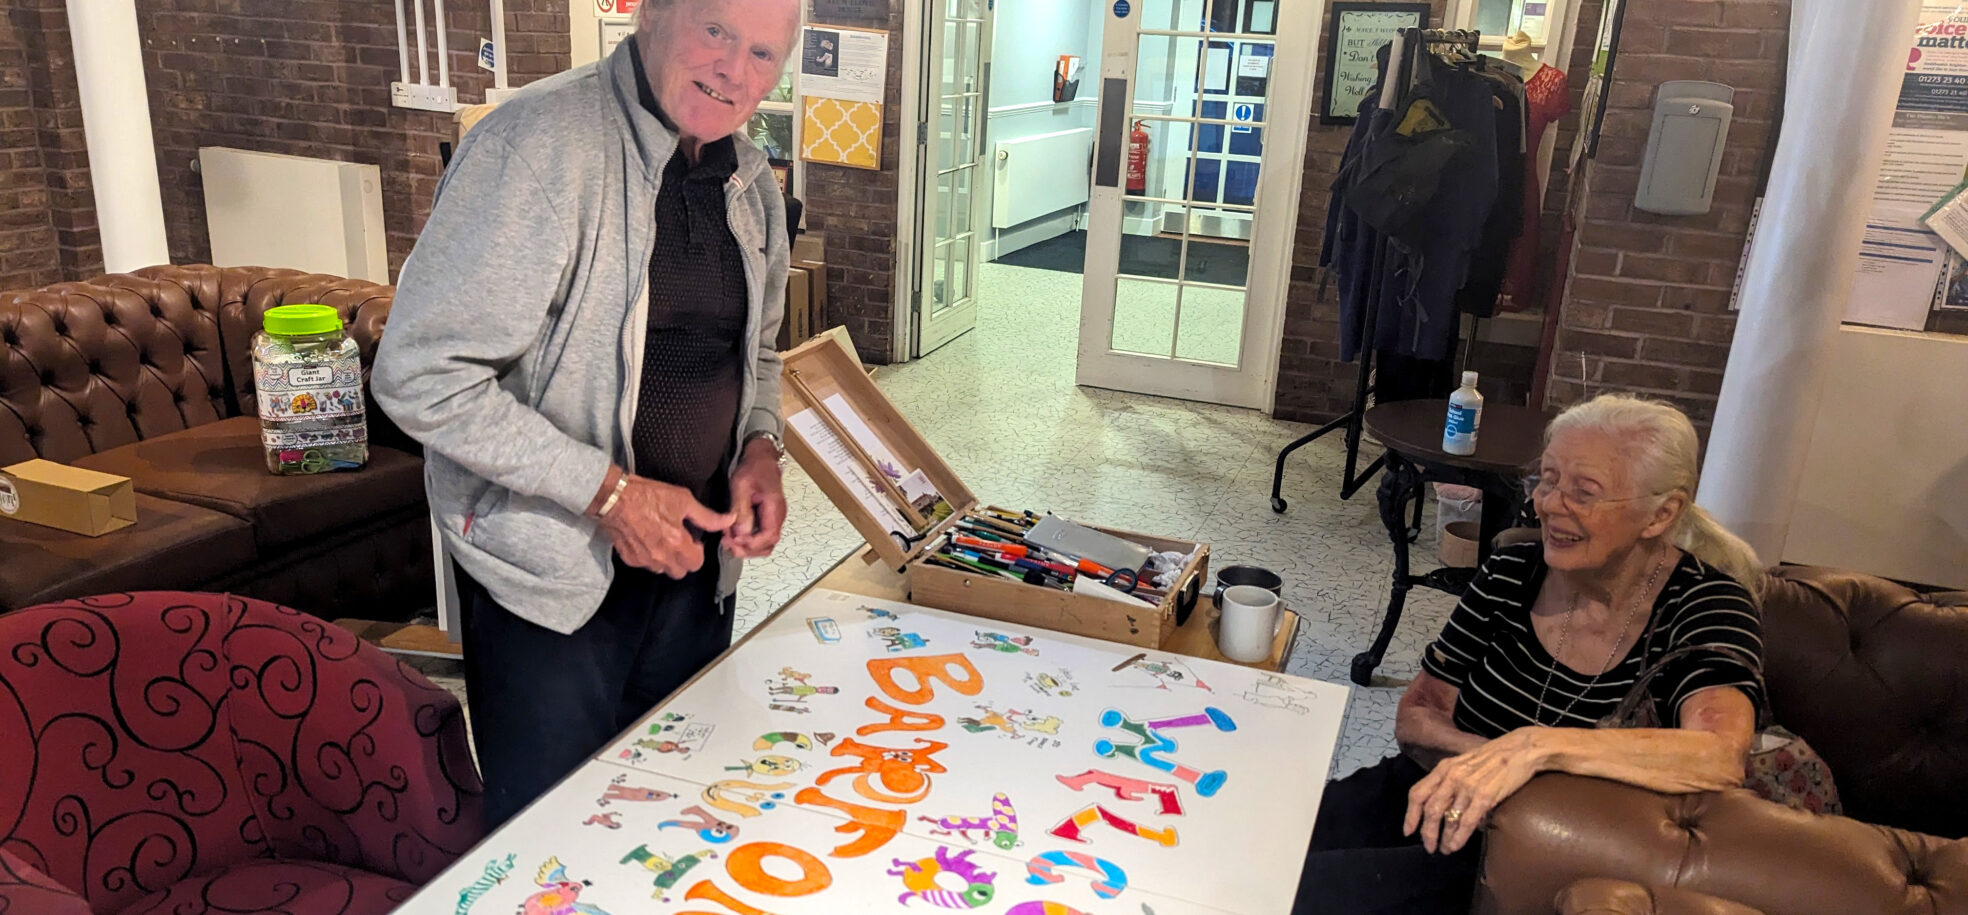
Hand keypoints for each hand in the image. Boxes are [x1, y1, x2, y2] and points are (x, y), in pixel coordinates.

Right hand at [597, 473, 734, 577]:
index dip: (698, 552)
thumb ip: (707, 516)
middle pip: (680, 571)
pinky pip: (645, 565)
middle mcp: (661, 557)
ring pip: (662, 570)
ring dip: (666, 560)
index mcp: (676, 543)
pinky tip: (647, 539)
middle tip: (679, 541)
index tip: (693, 539)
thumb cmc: (647, 495)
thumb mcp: (683, 500)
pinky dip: (649, 557)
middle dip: (683, 559)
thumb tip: (728, 520)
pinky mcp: (629, 559)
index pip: (696, 564)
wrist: (613, 497)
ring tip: (662, 539)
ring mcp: (643, 560)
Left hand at [725, 437, 786, 559]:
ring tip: (728, 540)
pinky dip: (747, 540)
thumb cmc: (753, 468)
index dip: (751, 543)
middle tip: (727, 544)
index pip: (769, 537)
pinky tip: (732, 534)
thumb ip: (741, 509)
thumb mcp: (742, 485)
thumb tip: (741, 533)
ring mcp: (773, 518)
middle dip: (747, 550)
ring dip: (746, 547)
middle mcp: (777, 517)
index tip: (733, 540)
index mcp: (774, 508)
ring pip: (764, 544)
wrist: (762, 458)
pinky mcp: (766, 518)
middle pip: (768, 545)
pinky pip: (760, 536)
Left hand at [1403, 728, 1547, 853]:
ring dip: (1444, 838)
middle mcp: (1452, 776)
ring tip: (1445, 849)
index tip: (1408, 831)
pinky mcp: (1485, 795)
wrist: (1521, 749)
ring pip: (1448, 818)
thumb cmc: (1494, 757)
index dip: (1410, 815)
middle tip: (1429, 847)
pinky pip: (1467, 820)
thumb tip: (1443, 804)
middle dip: (1427, 832)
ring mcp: (1468, 786)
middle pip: (1430, 809)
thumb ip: (1451, 780)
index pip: (1417, 793)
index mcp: (1444, 768)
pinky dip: (1459, 836)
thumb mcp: (1464, 763)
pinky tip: (1456, 846)